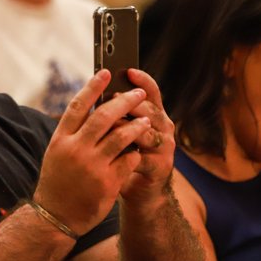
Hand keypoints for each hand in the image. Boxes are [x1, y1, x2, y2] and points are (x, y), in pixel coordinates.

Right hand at [32, 69, 152, 235]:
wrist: (55, 217)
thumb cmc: (57, 181)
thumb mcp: (56, 152)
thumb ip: (72, 132)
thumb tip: (91, 108)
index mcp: (61, 139)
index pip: (78, 105)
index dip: (93, 87)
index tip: (106, 72)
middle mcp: (75, 149)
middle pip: (104, 116)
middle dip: (124, 101)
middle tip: (138, 93)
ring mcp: (92, 166)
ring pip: (121, 136)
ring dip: (137, 125)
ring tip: (146, 121)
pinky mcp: (107, 182)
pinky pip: (129, 160)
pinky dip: (135, 152)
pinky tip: (139, 149)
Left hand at [118, 68, 175, 201]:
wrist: (140, 190)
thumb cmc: (124, 155)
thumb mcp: (120, 130)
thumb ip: (115, 114)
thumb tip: (96, 90)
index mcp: (155, 114)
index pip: (152, 91)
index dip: (142, 80)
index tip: (128, 70)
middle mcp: (164, 127)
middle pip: (150, 109)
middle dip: (130, 103)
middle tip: (110, 97)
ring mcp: (164, 147)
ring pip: (147, 132)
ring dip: (127, 127)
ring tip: (110, 125)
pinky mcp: (159, 167)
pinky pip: (142, 158)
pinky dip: (127, 155)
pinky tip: (112, 153)